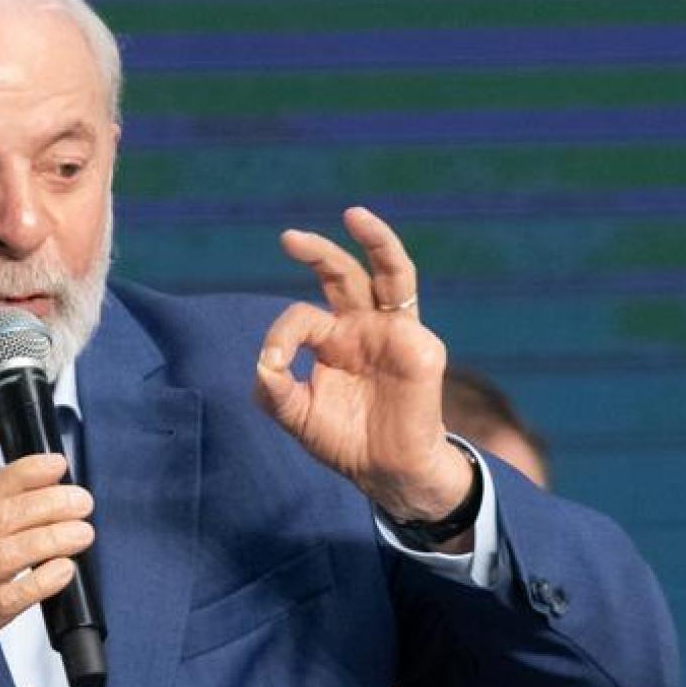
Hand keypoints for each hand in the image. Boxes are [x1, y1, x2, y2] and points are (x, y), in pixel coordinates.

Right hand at [0, 453, 94, 686]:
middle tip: (80, 502)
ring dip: (51, 538)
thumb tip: (38, 499)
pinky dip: (40, 581)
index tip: (57, 466)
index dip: (25, 474)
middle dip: (47, 504)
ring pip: (6, 553)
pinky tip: (64, 571)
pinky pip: (9, 598)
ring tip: (82, 533)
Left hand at [254, 207, 473, 549]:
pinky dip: (383, 301)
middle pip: (344, 275)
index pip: (303, 318)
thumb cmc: (343, 440)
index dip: (283, 335)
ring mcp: (396, 333)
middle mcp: (365, 327)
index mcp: (335, 339)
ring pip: (392, 274)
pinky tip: (365, 313)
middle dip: (318, 252)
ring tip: (355, 214)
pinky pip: (401, 317)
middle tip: (288, 237)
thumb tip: (265, 363)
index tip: (272, 366)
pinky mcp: (420, 347)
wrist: (386, 473)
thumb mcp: (296, 414)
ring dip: (377, 240)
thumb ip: (274, 390)